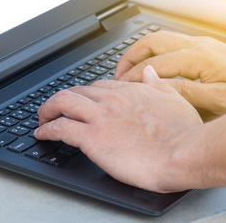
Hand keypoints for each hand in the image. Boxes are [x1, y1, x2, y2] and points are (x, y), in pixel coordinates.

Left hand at [35, 66, 201, 192]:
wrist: (183, 153)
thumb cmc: (184, 134)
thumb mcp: (176, 99)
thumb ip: (159, 84)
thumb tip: (149, 72)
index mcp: (132, 91)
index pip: (100, 86)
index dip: (87, 93)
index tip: (82, 101)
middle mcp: (113, 99)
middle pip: (77, 91)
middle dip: (62, 99)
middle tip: (55, 109)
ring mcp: (101, 117)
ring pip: (62, 102)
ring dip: (47, 110)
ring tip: (41, 118)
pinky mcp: (92, 138)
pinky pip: (60, 128)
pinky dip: (46, 130)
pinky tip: (41, 134)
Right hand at [114, 31, 225, 120]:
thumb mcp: (219, 102)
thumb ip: (185, 93)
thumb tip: (156, 86)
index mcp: (197, 57)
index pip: (153, 64)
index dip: (132, 76)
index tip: (119, 89)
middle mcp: (198, 45)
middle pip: (151, 41)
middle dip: (129, 57)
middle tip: (116, 76)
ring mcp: (202, 44)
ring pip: (161, 39)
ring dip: (141, 52)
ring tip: (128, 70)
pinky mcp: (207, 49)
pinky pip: (172, 43)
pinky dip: (154, 53)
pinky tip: (153, 68)